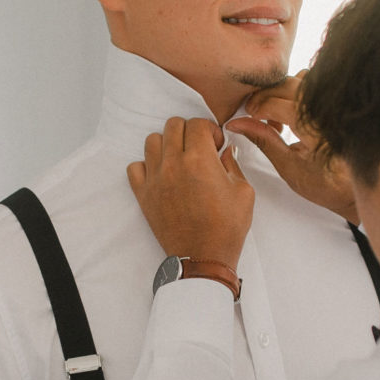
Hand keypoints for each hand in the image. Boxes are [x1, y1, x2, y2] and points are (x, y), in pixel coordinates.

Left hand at [127, 116, 252, 267]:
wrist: (203, 257)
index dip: (210, 130)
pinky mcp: (143, 194)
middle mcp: (173, 164)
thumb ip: (233, 164)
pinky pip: (135, 167)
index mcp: (200, 159)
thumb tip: (225, 151)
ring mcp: (155, 178)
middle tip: (198, 149)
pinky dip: (146, 166)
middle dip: (188, 132)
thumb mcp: (244, 191)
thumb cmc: (226, 227)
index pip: (197, 123)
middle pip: (173, 125)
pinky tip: (161, 175)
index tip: (215, 145)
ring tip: (178, 160)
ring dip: (167, 144)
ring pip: (152, 141)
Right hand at [228, 74, 357, 224]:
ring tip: (273, 115)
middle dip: (263, 97)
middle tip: (253, 114)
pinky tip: (290, 110)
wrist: (354, 188)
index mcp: (314, 126)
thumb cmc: (327, 184)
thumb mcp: (288, 167)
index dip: (255, 109)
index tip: (244, 118)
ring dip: (279, 92)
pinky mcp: (335, 102)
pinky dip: (295, 90)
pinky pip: (311, 84)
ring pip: (297, 80)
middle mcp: (325, 110)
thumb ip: (263, 140)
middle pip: (284, 85)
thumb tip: (239, 124)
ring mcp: (332, 103)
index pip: (275, 104)